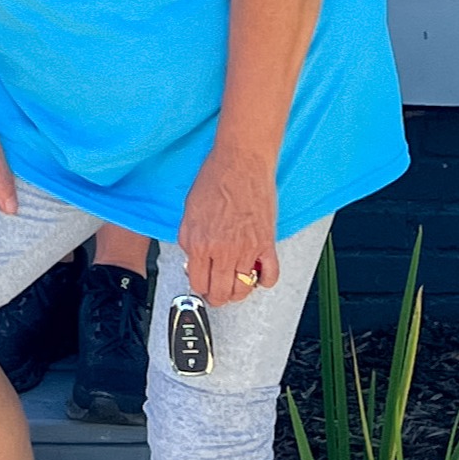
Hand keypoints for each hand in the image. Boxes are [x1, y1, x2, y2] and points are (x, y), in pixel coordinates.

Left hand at [179, 141, 279, 305]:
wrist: (241, 162)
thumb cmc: (216, 178)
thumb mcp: (189, 211)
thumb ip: (189, 239)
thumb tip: (193, 259)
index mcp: (199, 242)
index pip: (197, 282)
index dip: (199, 287)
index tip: (202, 286)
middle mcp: (222, 250)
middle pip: (220, 292)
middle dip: (217, 297)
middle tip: (218, 293)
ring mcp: (246, 249)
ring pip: (243, 289)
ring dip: (238, 292)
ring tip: (236, 286)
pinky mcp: (266, 244)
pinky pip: (269, 276)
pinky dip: (264, 281)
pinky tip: (258, 275)